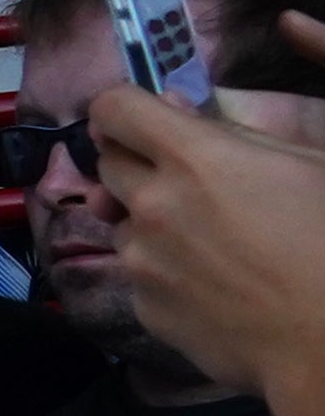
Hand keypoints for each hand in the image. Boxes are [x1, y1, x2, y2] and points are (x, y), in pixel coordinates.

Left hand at [86, 47, 324, 398]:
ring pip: (126, 223)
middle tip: (191, 181)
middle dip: (140, 163)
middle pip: (109, 164)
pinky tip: (217, 287)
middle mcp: (153, 205)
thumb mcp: (308, 163)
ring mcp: (142, 261)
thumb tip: (176, 107)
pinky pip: (141, 275)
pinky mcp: (144, 308)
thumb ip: (236, 130)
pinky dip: (166, 273)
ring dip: (154, 223)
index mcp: (194, 158)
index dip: (124, 109)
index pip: (113, 108)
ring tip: (217, 244)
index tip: (143, 119)